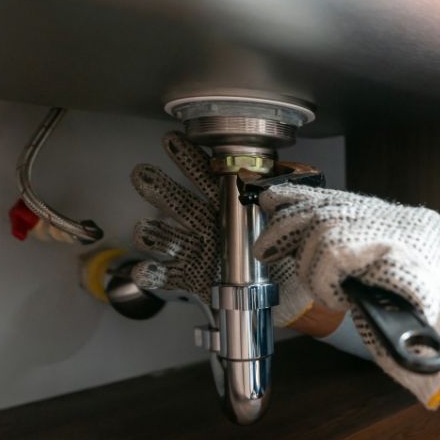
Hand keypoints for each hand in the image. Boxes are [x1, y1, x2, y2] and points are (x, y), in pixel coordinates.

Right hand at [130, 132, 315, 327]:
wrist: (287, 298)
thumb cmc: (289, 257)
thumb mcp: (296, 221)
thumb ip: (289, 198)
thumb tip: (279, 177)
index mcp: (233, 208)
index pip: (209, 178)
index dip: (190, 160)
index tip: (173, 141)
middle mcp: (211, 226)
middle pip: (181, 204)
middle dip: (161, 189)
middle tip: (142, 175)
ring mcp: (199, 252)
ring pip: (169, 238)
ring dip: (154, 232)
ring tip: (143, 230)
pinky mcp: (192, 279)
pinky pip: (168, 276)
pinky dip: (154, 274)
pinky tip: (145, 270)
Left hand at [254, 184, 439, 407]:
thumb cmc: (418, 331)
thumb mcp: (385, 284)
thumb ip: (360, 258)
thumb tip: (307, 240)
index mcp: (413, 225)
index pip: (347, 199)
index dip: (304, 201)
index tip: (274, 203)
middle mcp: (411, 221)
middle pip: (332, 206)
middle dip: (290, 226)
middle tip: (267, 246)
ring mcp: (406, 233)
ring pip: (327, 230)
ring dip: (314, 269)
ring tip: (329, 294)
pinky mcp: (394, 252)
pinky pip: (334, 253)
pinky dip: (325, 280)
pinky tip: (339, 298)